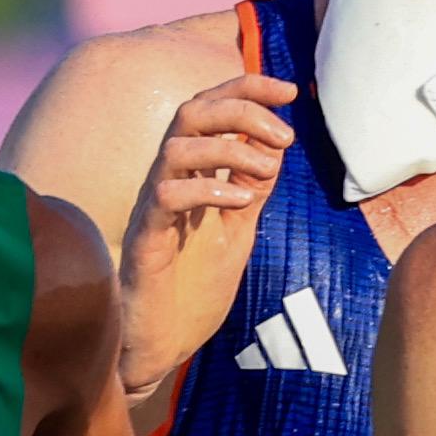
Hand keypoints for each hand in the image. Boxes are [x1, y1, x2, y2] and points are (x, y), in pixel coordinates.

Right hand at [118, 74, 297, 406]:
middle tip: (284, 134)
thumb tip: (276, 145)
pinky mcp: (144, 241)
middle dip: (242, 109)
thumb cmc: (191, 293)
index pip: (212, 108)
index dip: (249, 87)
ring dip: (229, 148)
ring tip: (266, 170)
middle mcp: (166, 182)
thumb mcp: (237, 231)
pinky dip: (210, 189)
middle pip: (192, 112)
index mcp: (190, 174)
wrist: (161, 348)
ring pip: (177, 148)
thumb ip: (253, 188)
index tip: (291, 91)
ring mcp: (152, 210)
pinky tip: (242, 203)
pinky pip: (167, 196)